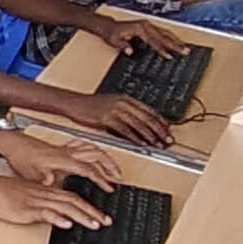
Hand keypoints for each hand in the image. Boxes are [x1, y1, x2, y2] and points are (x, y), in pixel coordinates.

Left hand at [0, 131, 119, 191]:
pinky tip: (96, 155)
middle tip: (119, 177)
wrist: (12, 143)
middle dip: (110, 166)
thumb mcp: (30, 172)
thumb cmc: (20, 157)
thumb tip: (52, 183)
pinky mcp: (61, 146)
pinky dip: (94, 149)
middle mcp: (67, 152)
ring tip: (113, 168)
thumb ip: (43, 178)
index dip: (101, 179)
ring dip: (105, 157)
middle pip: (97, 155)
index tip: (110, 187)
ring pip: (93, 148)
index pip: (88, 169)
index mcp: (62, 159)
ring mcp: (65, 147)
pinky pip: (84, 145)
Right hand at [0, 173, 111, 230]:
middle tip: (107, 222)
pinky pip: (45, 212)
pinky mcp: (26, 209)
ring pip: (64, 207)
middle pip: (74, 202)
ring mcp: (36, 201)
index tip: (102, 217)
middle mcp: (45, 195)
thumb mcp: (27, 197)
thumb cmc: (3, 193)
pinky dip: (57, 218)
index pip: (73, 198)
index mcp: (46, 191)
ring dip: (82, 216)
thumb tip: (57, 215)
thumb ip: (43, 205)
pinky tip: (66, 224)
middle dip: (93, 212)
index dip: (90, 207)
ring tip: (95, 225)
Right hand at [57, 88, 173, 146]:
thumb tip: (139, 124)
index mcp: (126, 99)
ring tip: (158, 144)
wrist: (73, 103)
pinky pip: (124, 130)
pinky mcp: (106, 118)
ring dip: (150, 136)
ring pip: (138, 124)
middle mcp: (123, 103)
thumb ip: (126, 112)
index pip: (149, 110)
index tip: (169, 130)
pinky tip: (141, 144)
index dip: (161, 121)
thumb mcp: (112, 105)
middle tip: (168, 139)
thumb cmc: (90, 106)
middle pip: (147, 117)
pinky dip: (135, 138)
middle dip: (160, 130)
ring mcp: (115, 110)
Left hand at [97, 16, 191, 59]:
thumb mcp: (114, 40)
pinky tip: (177, 44)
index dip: (161, 49)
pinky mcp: (150, 27)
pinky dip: (171, 38)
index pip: (153, 40)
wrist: (109, 26)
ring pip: (166, 33)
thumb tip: (130, 51)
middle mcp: (146, 25)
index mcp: (139, 28)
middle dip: (175, 45)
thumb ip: (123, 46)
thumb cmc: (112, 33)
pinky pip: (163, 33)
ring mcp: (149, 25)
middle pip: (164, 36)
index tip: (169, 56)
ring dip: (176, 41)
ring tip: (185, 49)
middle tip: (185, 52)